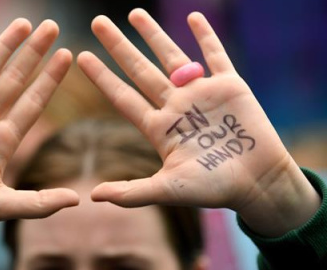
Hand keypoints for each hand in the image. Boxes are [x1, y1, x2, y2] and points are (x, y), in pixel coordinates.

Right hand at [0, 19, 77, 260]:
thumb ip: (37, 203)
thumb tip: (78, 199)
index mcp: (3, 140)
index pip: (33, 103)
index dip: (50, 79)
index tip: (68, 55)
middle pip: (14, 80)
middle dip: (33, 54)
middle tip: (52, 27)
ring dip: (2, 46)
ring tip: (23, 23)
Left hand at [78, 9, 319, 236]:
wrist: (258, 183)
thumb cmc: (214, 189)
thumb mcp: (169, 189)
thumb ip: (132, 193)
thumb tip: (92, 197)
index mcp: (159, 127)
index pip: (123, 96)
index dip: (102, 77)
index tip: (81, 56)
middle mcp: (176, 106)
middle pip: (140, 69)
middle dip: (119, 46)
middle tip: (98, 21)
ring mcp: (201, 94)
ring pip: (172, 57)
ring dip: (153, 34)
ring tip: (133, 13)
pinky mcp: (230, 86)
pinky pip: (215, 55)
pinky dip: (206, 36)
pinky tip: (192, 16)